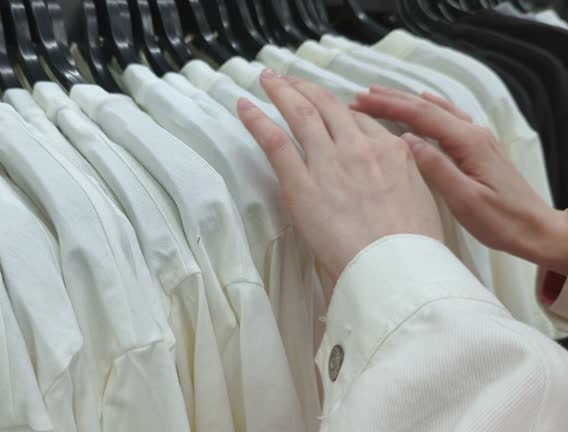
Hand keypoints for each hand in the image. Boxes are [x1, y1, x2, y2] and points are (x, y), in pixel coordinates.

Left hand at [237, 71, 443, 284]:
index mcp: (393, 152)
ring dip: (282, 91)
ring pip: (301, 113)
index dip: (340, 110)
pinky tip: (245, 106)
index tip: (327, 107)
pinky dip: (257, 119)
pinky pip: (275, 142)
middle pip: (329, 106)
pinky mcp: (302, 184)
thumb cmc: (412, 250)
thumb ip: (402, 182)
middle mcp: (360, 148)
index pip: (361, 120)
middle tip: (290, 79)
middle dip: (307, 88)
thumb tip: (388, 184)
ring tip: (268, 80)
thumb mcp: (421, 203)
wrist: (397, 269)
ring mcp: (329, 163)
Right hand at [351, 86, 567, 274]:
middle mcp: (474, 133)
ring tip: (382, 96)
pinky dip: (429, 106)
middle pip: (427, 107)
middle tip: (361, 96)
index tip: (360, 102)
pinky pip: (449, 116)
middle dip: (391, 99)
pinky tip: (424, 102)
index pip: (420, 116)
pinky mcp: (479, 147)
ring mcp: (478, 138)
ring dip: (407, 101)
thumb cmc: (501, 221)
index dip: (388, 107)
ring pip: (437, 109)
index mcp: (468, 143)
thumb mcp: (465, 199)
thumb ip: (436, 167)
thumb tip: (407, 140)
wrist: (535, 229)